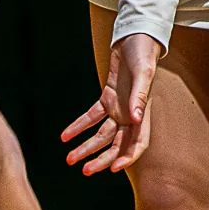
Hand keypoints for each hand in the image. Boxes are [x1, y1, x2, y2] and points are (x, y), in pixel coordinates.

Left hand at [60, 32, 159, 174]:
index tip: (113, 169)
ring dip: (86, 147)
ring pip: (101, 135)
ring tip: (69, 159)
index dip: (127, 158)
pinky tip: (65, 136)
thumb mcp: (143, 74)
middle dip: (101, 159)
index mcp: (142, 113)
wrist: (135, 38)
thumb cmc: (143, 54)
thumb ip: (138, 97)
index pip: (137, 143)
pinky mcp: (107, 98)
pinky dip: (78, 126)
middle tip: (85, 171)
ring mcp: (118, 108)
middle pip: (116, 145)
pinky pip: (91, 117)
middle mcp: (130, 115)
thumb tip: (134, 119)